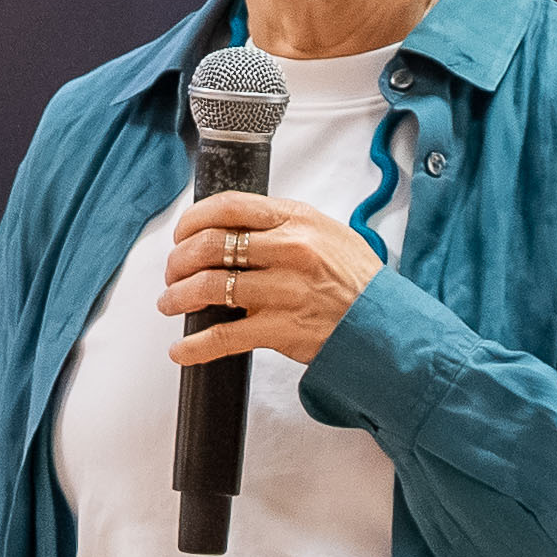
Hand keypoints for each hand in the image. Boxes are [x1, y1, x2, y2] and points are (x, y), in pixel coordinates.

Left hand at [159, 191, 379, 370]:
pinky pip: (224, 336)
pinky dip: (194, 345)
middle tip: (172, 272)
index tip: (182, 233)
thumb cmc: (356, 281)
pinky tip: (181, 349)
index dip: (193, 219)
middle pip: (209, 246)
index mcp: (297, 220)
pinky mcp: (281, 330)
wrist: (386, 326)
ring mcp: (284, 291)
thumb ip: (282, 226)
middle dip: (178, 261)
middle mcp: (289, 250)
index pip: (229, 206)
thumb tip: (233, 226)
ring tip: (170, 303)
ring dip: (178, 297)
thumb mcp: (326, 233)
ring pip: (209, 287)